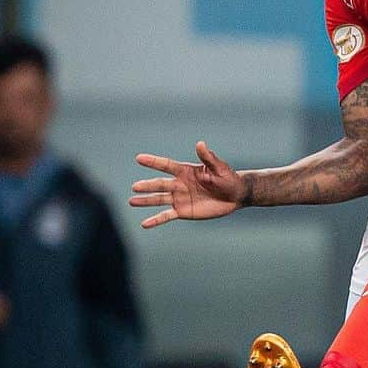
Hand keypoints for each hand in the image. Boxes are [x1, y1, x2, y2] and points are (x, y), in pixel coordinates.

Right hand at [130, 140, 246, 227]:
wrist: (235, 195)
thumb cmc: (228, 178)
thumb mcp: (219, 168)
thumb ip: (208, 158)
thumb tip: (200, 144)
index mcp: (186, 171)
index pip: (166, 166)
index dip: (153, 162)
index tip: (139, 158)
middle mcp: (179, 184)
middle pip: (160, 184)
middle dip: (148, 186)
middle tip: (135, 187)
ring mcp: (180, 198)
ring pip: (159, 199)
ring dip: (146, 201)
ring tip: (132, 201)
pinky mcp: (183, 211)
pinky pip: (166, 216)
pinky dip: (156, 220)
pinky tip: (144, 224)